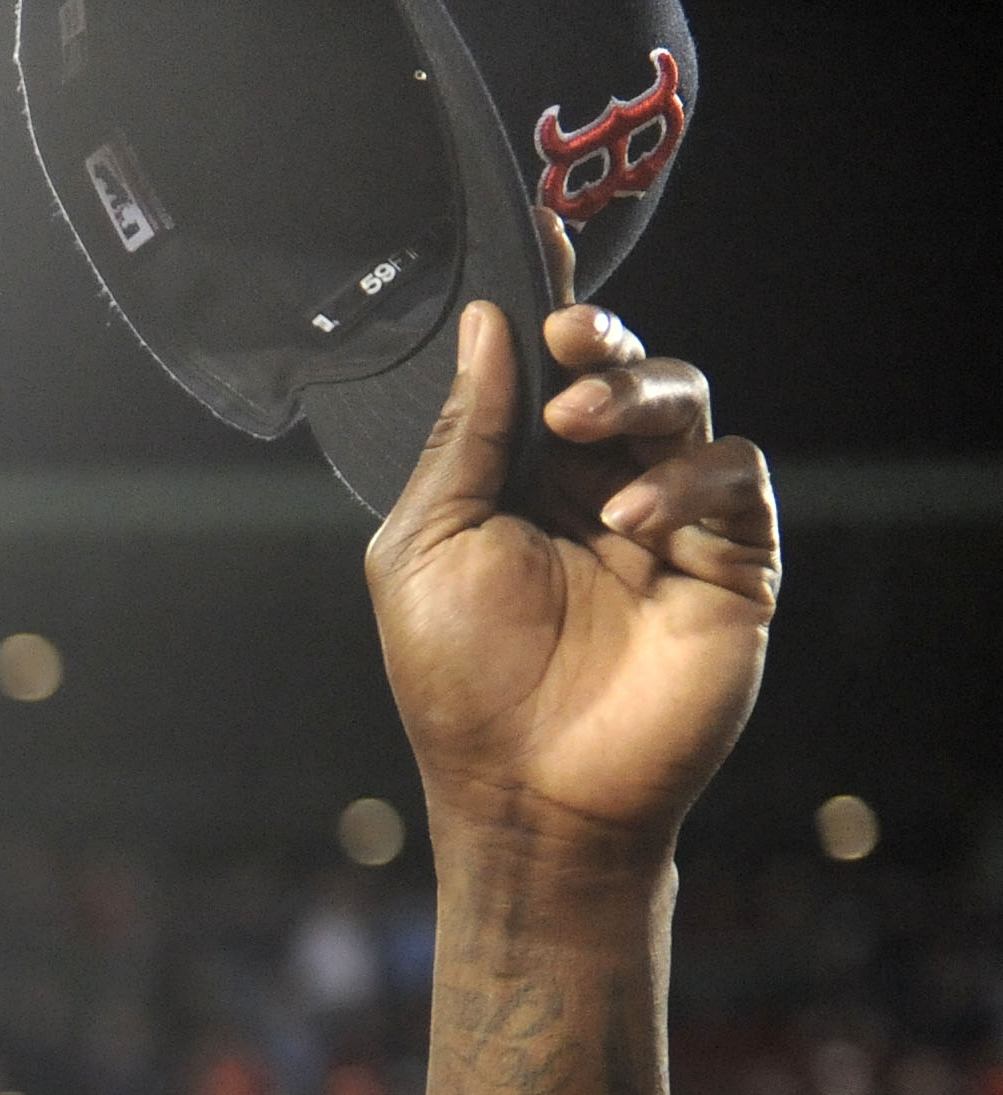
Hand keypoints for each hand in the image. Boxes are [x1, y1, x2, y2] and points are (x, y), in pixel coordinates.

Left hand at [365, 213, 777, 869]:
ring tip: (582, 425)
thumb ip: (463, 436)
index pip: (542, 370)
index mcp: (519, 478)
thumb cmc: (459, 681)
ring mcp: (671, 516)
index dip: (548, 301)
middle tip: (564, 343)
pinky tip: (627, 519)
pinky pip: (733, 473)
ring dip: (636, 392)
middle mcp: (597, 484)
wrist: (526, 793)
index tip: (541, 234)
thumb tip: (492, 324)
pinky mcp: (733, 557)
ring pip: (686, 399)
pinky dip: (684, 479)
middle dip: (596, 338)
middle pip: (621, 365)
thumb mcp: (428, 545)